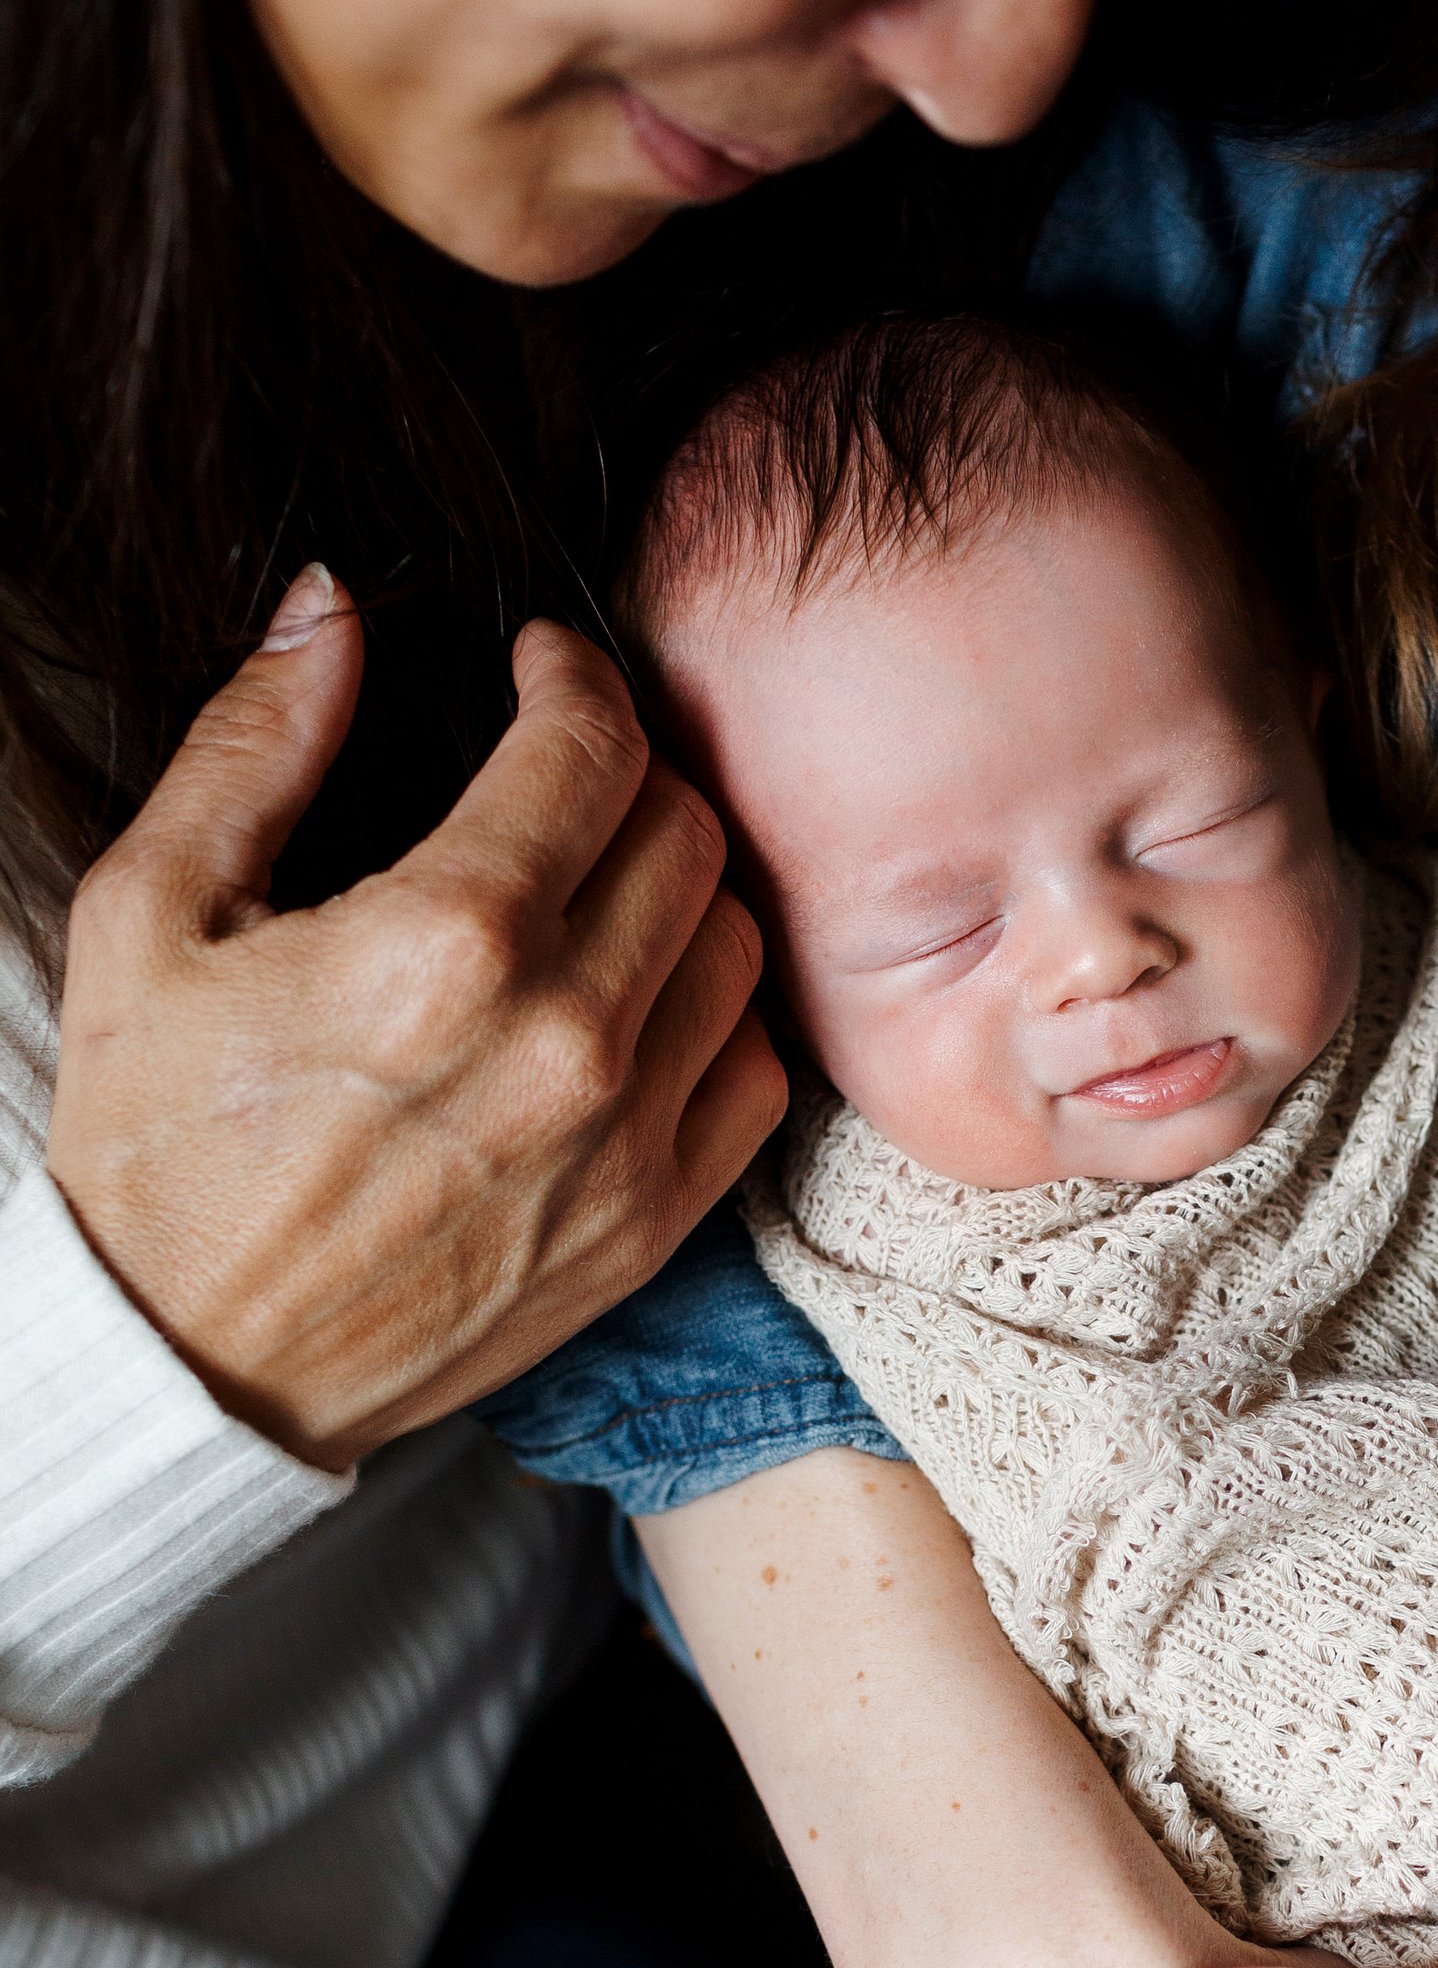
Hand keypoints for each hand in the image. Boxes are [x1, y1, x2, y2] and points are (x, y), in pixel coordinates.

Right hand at [46, 568, 784, 1467]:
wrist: (191, 1361)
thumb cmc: (158, 1142)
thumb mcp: (152, 911)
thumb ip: (256, 741)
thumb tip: (332, 606)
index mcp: (448, 942)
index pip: (594, 744)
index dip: (576, 674)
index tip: (544, 669)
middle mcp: (566, 1037)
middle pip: (688, 828)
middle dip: (633, 767)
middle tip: (571, 769)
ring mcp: (627, 1139)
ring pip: (739, 940)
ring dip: (686, 884)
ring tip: (608, 877)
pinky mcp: (653, 1225)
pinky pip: (756, 1073)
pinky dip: (720, 1017)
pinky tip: (643, 1000)